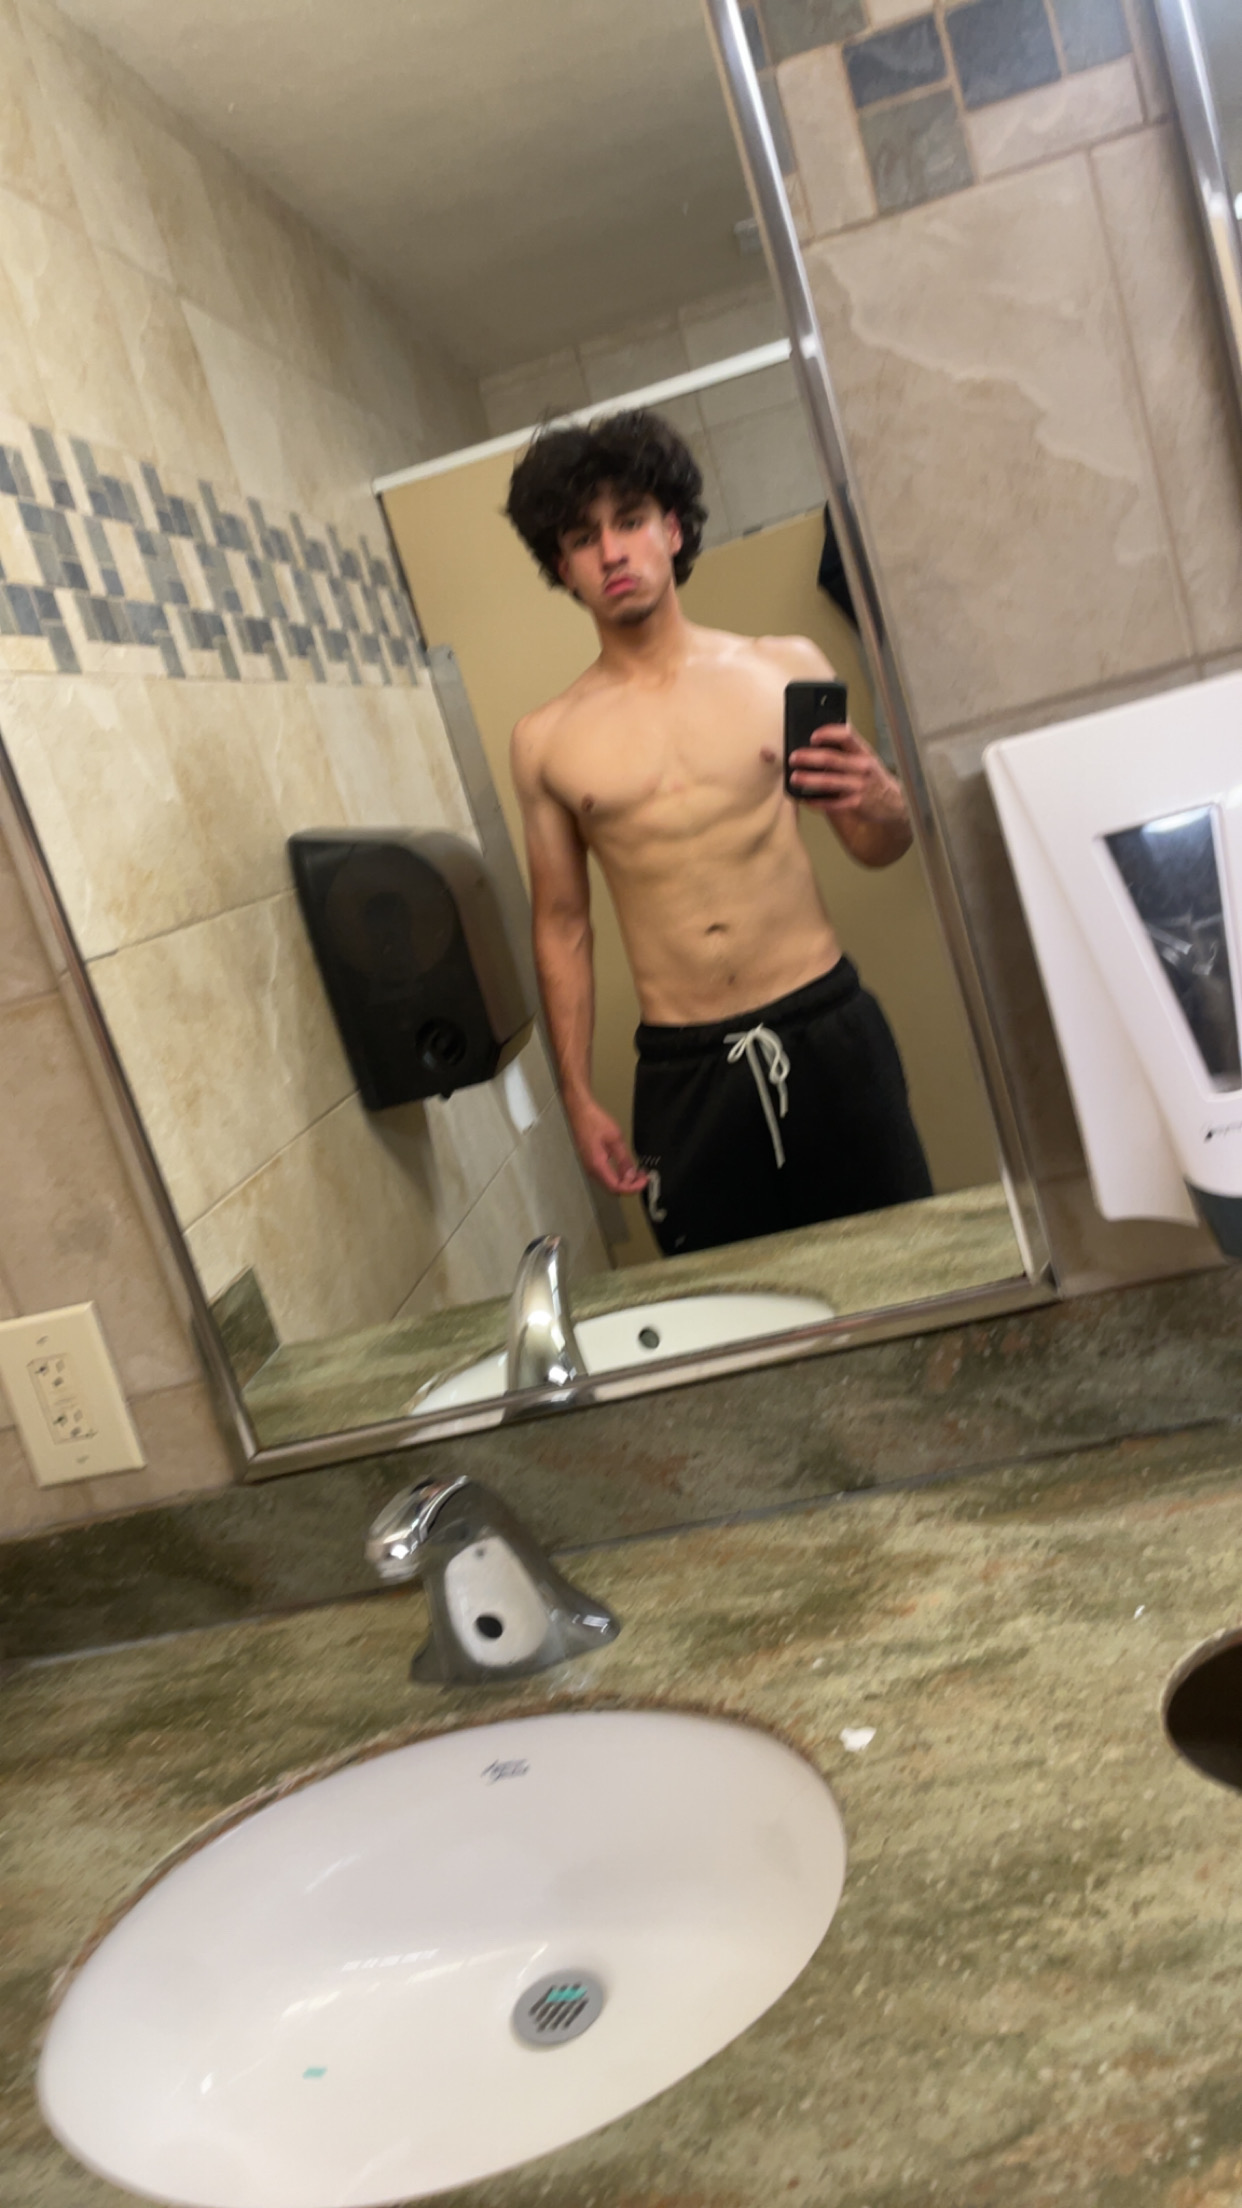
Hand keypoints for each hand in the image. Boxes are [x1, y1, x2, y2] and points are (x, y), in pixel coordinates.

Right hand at [568, 1096, 647, 1194]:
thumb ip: (623, 1159)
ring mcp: (590, 1166)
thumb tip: (632, 1175)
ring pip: (610, 1182)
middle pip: (613, 1188)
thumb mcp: (615, 1138)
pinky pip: (606, 1175)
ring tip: (638, 1171)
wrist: (579, 1111)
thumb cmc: (595, 1121)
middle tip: (643, 1176)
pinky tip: (627, 1166)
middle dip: (630, 1185)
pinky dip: (618, 1175)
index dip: (632, 1187)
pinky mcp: (591, 1161)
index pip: (616, 1187)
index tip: (645, 1180)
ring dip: (625, 1180)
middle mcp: (592, 1170)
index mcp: (597, 1165)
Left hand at [787, 719, 903, 824]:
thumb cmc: (873, 777)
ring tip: (794, 778)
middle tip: (793, 758)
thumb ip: (847, 749)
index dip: (828, 733)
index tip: (813, 736)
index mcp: (863, 752)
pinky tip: (805, 799)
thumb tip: (819, 740)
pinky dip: (815, 801)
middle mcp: (862, 768)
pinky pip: (831, 803)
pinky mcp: (855, 804)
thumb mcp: (866, 758)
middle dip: (809, 758)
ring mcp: (859, 787)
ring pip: (828, 782)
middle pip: (831, 759)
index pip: (847, 735)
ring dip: (808, 779)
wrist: (893, 803)